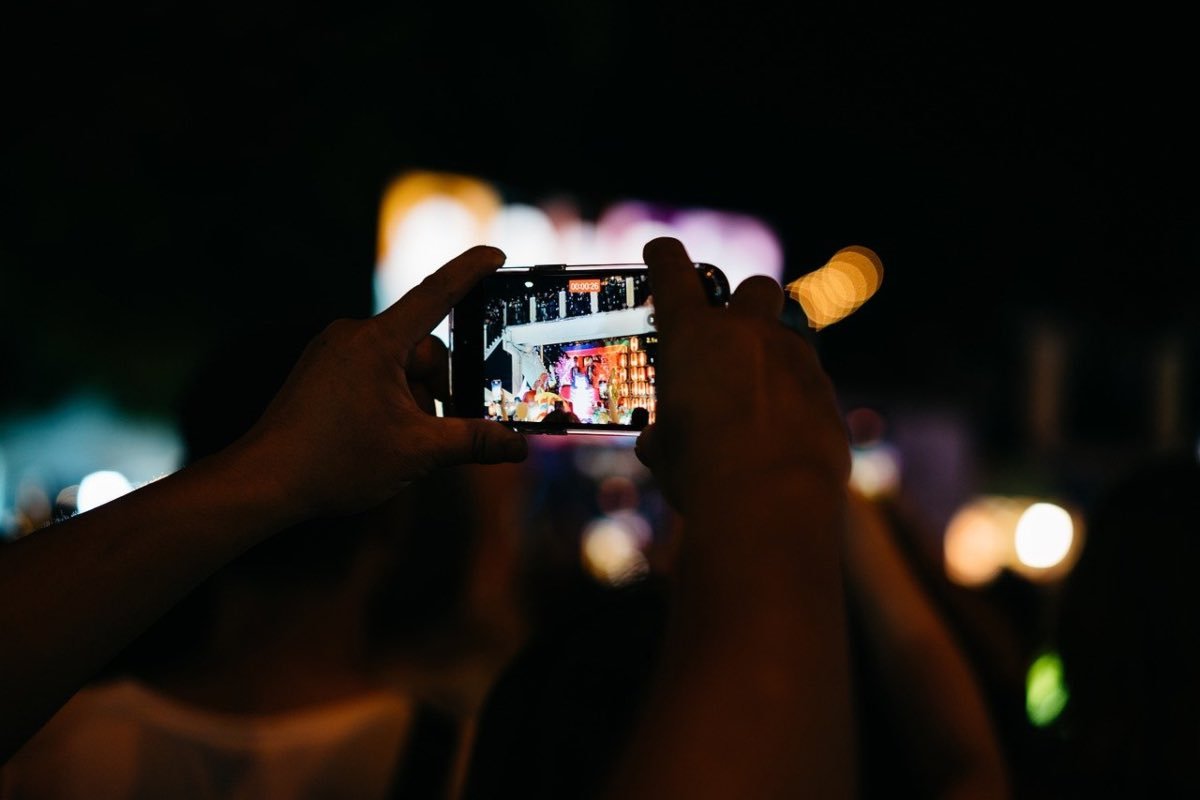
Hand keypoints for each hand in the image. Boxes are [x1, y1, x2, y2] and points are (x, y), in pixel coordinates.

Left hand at [239, 245, 527, 516]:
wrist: (263, 483)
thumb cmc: (334, 462)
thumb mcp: (417, 452)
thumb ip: (472, 442)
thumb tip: (517, 445)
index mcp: (376, 342)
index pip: (436, 294)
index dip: (470, 272)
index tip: (495, 254)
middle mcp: (352, 336)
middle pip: (422, 351)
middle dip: (437, 391)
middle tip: (434, 434)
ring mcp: (332, 353)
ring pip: (398, 368)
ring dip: (413, 402)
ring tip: (398, 445)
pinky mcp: (321, 372)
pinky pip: (372, 375)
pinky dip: (389, 402)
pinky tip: (379, 438)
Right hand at [635, 237, 848, 510]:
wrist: (769, 502)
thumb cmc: (701, 470)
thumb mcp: (663, 450)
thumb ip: (663, 430)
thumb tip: (661, 439)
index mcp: (692, 335)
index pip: (672, 271)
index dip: (664, 257)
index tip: (661, 252)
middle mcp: (748, 334)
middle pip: (755, 287)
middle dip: (744, 303)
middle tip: (728, 333)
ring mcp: (795, 360)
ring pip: (791, 334)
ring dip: (774, 354)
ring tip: (756, 393)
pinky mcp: (826, 394)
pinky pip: (811, 382)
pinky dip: (796, 396)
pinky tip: (783, 431)